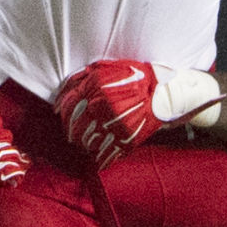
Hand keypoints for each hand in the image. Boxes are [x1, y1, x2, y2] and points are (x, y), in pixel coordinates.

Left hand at [55, 59, 224, 168]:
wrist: (166, 92)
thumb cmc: (137, 77)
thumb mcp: (108, 68)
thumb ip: (84, 77)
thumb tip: (61, 96)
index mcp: (95, 86)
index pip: (68, 104)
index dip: (62, 112)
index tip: (60, 115)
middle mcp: (101, 105)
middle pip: (74, 126)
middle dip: (71, 131)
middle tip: (72, 133)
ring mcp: (113, 123)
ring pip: (87, 141)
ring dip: (84, 144)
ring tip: (85, 142)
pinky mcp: (125, 138)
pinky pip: (106, 153)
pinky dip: (99, 158)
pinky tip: (98, 156)